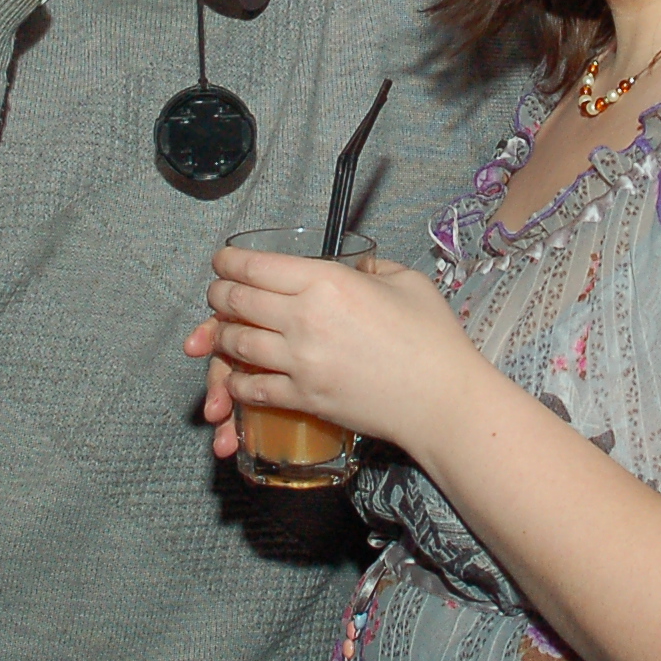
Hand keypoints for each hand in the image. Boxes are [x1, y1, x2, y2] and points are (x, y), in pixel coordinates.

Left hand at [187, 246, 483, 452]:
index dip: (229, 261)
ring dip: (221, 335)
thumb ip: (370, 268)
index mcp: (327, 281)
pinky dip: (238, 380)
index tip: (223, 261)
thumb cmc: (433, 338)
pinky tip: (238, 375)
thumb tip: (354, 267)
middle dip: (218, 294)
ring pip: (236, 343)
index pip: (255, 266)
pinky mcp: (304, 397)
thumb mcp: (406, 281)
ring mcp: (300, 361)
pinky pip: (252, 387)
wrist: (443, 400)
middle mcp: (304, 318)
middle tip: (218, 292)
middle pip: (237, 300)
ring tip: (221, 330)